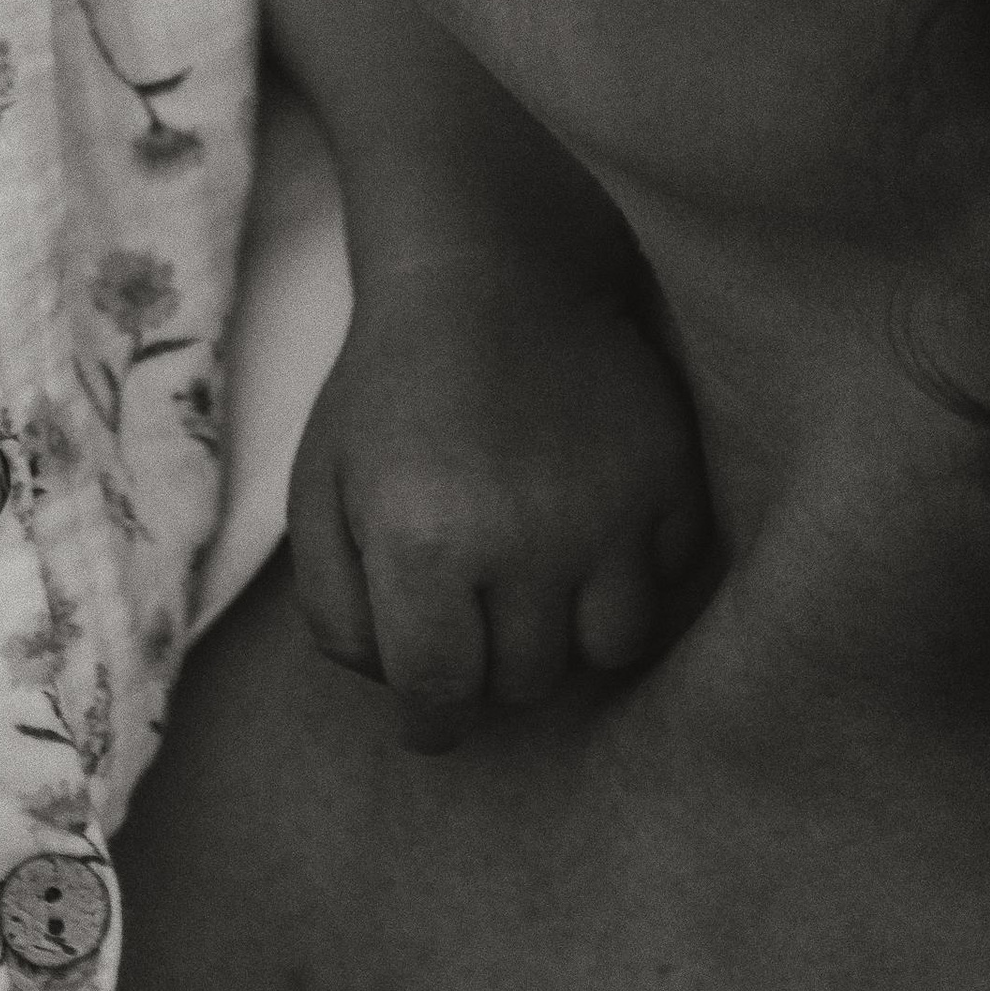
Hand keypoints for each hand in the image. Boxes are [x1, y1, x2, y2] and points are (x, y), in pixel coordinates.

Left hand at [286, 243, 704, 748]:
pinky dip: (633, 573)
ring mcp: (610, 512)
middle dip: (491, 663)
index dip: (428, 718)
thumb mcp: (320, 492)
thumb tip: (397, 692)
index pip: (439, 694)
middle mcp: (526, 538)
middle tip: (476, 607)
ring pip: (608, 651)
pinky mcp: (670, 480)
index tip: (430, 713)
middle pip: (524, 682)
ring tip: (536, 580)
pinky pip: (666, 581)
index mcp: (424, 542)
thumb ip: (336, 611)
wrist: (487, 272)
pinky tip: (592, 526)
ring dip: (567, 633)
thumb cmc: (389, 391)